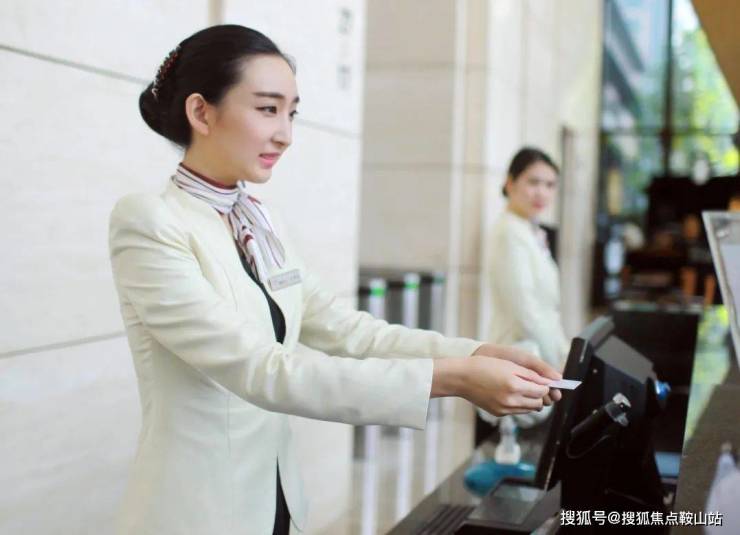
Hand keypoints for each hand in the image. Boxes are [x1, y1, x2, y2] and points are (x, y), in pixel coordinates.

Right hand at [432, 356, 551, 415]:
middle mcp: (511, 401)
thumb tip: (548, 382)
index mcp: (515, 386)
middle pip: (538, 403)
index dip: (545, 385)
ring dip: (530, 400)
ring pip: (529, 409)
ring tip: (520, 388)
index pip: (542, 391)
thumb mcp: (509, 365)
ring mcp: (504, 410)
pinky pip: (516, 411)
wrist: (462, 378)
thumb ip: (530, 375)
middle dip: (539, 394)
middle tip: (533, 384)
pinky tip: (509, 393)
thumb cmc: (484, 366)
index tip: (543, 380)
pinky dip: (518, 404)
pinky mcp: (499, 414)